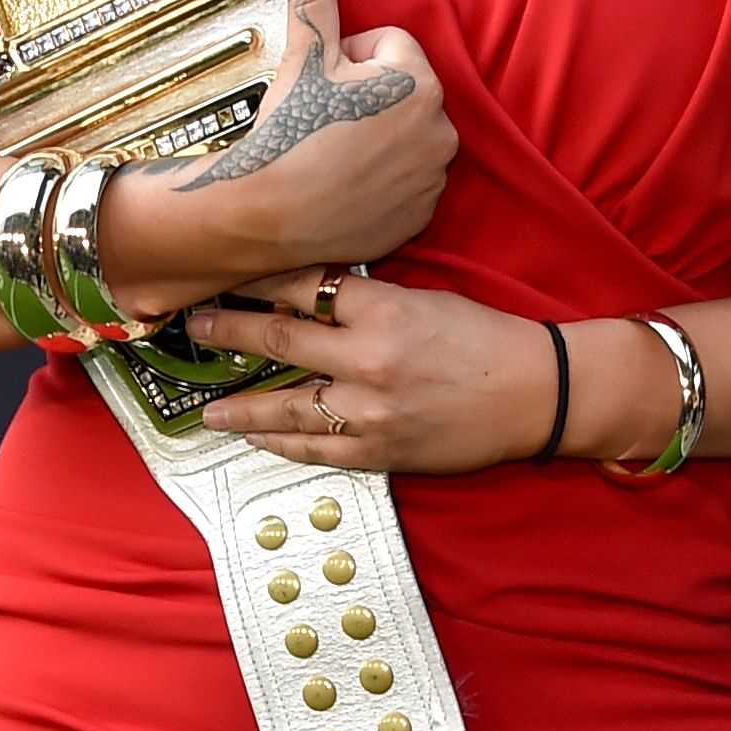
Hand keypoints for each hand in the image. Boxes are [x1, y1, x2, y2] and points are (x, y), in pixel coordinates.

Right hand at [164, 0, 454, 273]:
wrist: (268, 213)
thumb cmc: (288, 131)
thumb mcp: (304, 54)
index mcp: (419, 83)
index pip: (389, 46)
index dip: (350, 60)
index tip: (324, 88)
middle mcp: (441, 130)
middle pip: (402, 92)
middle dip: (369, 98)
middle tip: (326, 121)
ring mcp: (433, 177)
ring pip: (405, 136)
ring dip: (378, 137)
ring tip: (334, 154)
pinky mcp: (421, 214)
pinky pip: (407, 182)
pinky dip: (382, 182)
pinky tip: (347, 185)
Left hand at [191, 267, 559, 473]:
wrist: (534, 393)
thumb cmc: (485, 339)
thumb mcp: (423, 300)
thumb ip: (365, 302)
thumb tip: (306, 302)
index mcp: (382, 308)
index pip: (299, 287)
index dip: (254, 282)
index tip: (224, 279)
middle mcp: (368, 359)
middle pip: (277, 342)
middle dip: (228, 334)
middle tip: (196, 329)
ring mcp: (370, 411)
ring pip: (285, 408)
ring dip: (240, 407)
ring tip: (209, 409)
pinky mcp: (380, 451)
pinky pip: (315, 450)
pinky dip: (280, 445)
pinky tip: (256, 439)